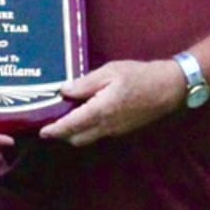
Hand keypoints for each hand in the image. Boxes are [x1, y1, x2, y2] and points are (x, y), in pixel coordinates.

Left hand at [37, 59, 181, 145]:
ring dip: (75, 132)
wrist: (168, 88)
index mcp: (100, 111)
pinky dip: (88, 129)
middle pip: (77, 138)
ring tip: (66, 116)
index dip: (55, 130)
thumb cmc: (139, 76)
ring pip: (88, 138)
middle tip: (51, 120)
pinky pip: (99, 134)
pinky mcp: (122, 130)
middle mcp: (106, 126)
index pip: (71, 126)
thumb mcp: (110, 71)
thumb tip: (64, 90)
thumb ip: (85, 83)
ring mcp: (115, 131)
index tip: (42, 131)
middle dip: (62, 133)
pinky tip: (86, 113)